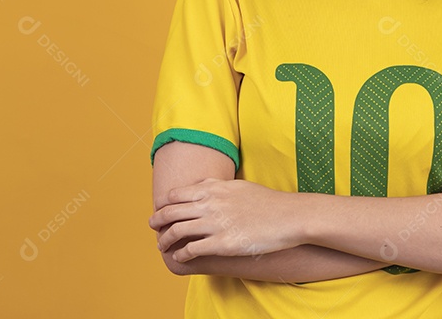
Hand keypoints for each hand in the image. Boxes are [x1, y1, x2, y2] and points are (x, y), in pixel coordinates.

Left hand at [148, 178, 301, 261]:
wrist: (288, 216)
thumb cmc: (267, 202)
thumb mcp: (239, 186)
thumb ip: (218, 186)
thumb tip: (203, 185)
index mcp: (214, 189)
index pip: (177, 194)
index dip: (164, 204)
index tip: (160, 210)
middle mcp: (211, 204)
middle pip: (171, 212)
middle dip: (157, 220)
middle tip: (153, 227)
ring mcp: (216, 223)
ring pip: (177, 231)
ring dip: (165, 240)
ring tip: (162, 246)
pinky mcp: (223, 243)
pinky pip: (192, 249)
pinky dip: (180, 254)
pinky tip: (179, 257)